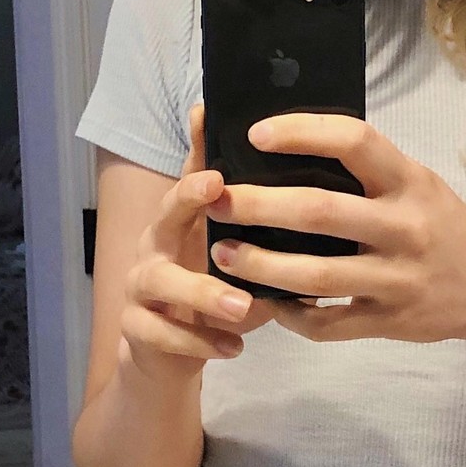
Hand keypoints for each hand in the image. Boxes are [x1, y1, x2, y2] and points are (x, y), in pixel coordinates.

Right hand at [118, 104, 275, 383]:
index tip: (208, 113)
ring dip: (203, 292)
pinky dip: (200, 341)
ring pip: (161, 281)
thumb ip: (268, 232)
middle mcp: (156, 243)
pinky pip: (162, 334)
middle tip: (216, 187)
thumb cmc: (215, 293)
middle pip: (164, 211)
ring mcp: (140, 285)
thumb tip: (328, 200)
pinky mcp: (137, 328)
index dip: (198, 143)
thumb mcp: (243, 259)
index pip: (192, 172)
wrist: (168, 354)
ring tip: (242, 304)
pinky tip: (232, 346)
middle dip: (188, 197)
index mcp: (184, 220)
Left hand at [203, 113, 465, 355]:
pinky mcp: (389, 322)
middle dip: (258, 206)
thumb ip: (368, 171)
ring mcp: (397, 280)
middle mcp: (406, 228)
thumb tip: (290, 146)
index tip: (256, 134)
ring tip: (223, 254)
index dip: (301, 133)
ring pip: (315, 276)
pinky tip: (267, 299)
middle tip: (216, 200)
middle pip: (319, 212)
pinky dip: (291, 314)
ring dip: (260, 266)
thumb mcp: (420, 184)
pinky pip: (328, 323)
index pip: (354, 142)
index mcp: (411, 183)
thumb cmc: (444, 225)